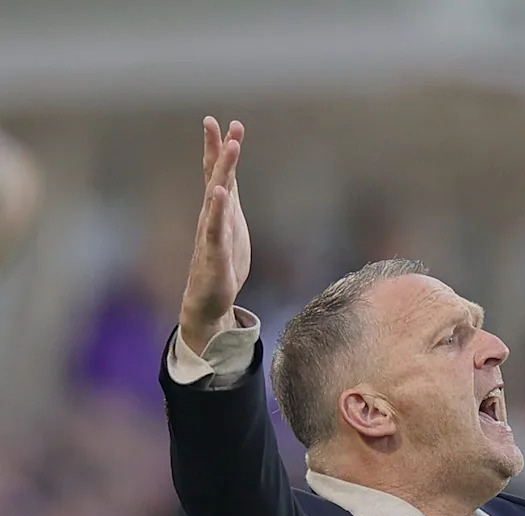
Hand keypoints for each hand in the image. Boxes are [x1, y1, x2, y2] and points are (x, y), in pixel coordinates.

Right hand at [179, 117, 250, 354]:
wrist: (209, 300)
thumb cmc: (222, 263)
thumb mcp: (232, 227)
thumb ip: (230, 203)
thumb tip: (229, 181)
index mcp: (220, 209)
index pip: (221, 173)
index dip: (223, 149)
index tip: (228, 123)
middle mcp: (212, 215)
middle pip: (216, 176)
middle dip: (219, 149)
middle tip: (218, 122)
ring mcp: (211, 232)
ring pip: (217, 196)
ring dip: (224, 171)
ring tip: (231, 148)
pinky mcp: (214, 251)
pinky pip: (215, 226)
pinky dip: (217, 209)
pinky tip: (220, 192)